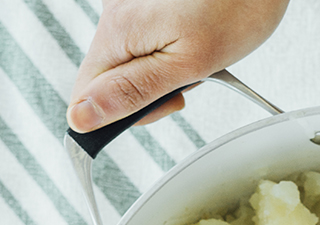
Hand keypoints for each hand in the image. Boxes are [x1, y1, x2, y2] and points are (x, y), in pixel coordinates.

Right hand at [67, 0, 289, 131]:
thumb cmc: (238, 10)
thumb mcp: (188, 65)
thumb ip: (133, 93)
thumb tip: (82, 117)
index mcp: (119, 30)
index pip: (86, 95)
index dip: (117, 115)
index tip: (156, 107)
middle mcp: (115, 12)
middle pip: (110, 79)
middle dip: (148, 93)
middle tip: (186, 81)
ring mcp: (129, 4)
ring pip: (131, 63)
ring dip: (162, 73)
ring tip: (197, 58)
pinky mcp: (145, 3)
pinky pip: (145, 42)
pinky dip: (169, 52)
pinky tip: (193, 42)